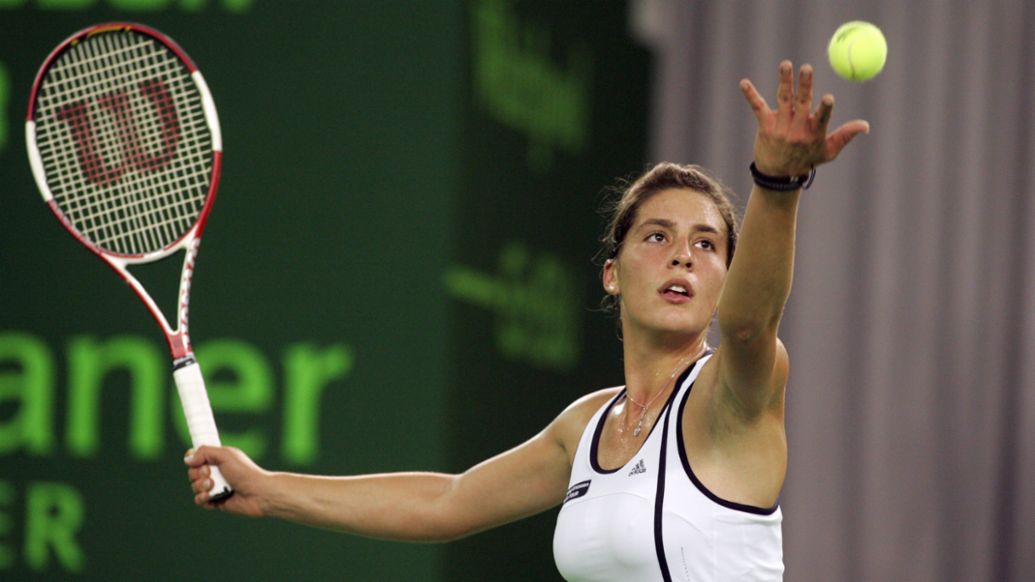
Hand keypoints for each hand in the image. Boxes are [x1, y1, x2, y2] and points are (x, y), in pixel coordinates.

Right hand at [185, 446, 267, 516]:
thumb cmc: (245, 472)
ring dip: (201, 486)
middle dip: (197, 474)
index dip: (194, 459)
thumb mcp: (225, 455)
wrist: (258, 494)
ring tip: (213, 486)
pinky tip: (211, 497)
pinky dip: (202, 498)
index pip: (197, 457)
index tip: (198, 461)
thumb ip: (205, 452)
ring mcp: (215, 487)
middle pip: (192, 472)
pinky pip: (199, 500)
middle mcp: (216, 472)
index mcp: (219, 459)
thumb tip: (188, 459)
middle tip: (210, 473)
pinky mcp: (216, 501)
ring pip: (194, 486)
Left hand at [740, 60, 869, 175]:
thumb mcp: (828, 151)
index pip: (822, 118)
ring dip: (785, 80)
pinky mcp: (765, 126)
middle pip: (802, 103)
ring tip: (786, 64)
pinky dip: (751, 94)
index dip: (825, 108)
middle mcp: (797, 129)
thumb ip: (845, 135)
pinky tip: (743, 83)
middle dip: (805, 85)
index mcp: (814, 133)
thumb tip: (866, 125)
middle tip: (806, 68)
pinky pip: (757, 107)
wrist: (778, 176)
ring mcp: (780, 127)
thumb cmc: (806, 160)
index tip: (828, 98)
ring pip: (783, 99)